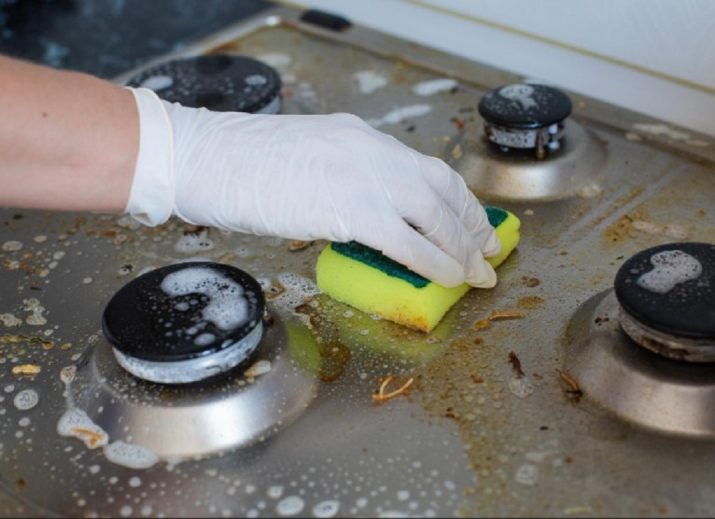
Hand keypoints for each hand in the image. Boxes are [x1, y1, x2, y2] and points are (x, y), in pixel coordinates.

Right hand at [125, 88, 500, 287]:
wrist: (205, 158)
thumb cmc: (241, 164)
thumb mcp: (307, 159)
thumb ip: (343, 178)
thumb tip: (366, 215)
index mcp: (361, 138)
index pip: (426, 168)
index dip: (458, 200)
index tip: (472, 223)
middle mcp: (372, 150)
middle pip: (441, 188)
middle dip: (472, 224)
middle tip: (488, 252)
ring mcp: (363, 176)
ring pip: (434, 214)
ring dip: (460, 247)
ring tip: (475, 274)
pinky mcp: (350, 208)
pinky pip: (406, 241)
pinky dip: (433, 262)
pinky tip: (447, 279)